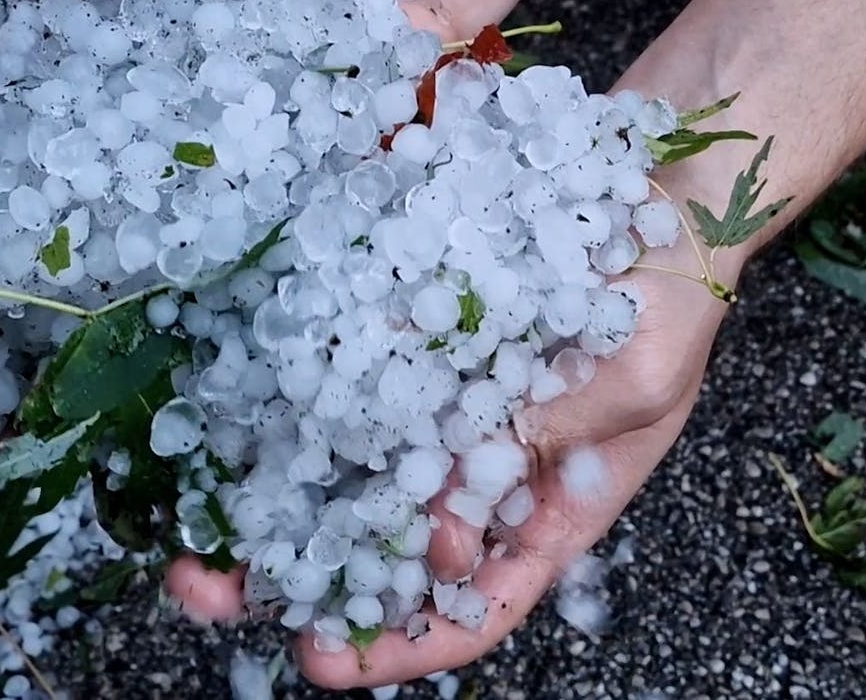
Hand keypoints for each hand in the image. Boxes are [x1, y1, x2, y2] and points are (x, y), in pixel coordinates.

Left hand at [167, 218, 736, 686]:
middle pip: (392, 560)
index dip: (404, 643)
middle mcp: (487, 480)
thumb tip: (446, 520)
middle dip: (303, 582)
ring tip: (194, 533)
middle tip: (208, 589)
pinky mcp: (419, 359)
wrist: (656, 210)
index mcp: (552, 515)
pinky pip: (353, 402)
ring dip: (278, 512)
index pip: (479, 607)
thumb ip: (547, 439)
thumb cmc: (671, 305)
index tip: (325, 658)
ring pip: (354, 488)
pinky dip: (299, 422)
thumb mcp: (630, 381)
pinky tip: (238, 427)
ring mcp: (447, 418)